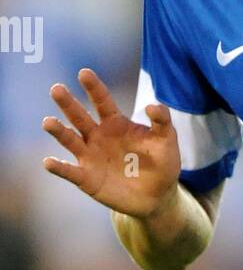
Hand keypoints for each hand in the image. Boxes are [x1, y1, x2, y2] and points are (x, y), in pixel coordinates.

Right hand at [42, 68, 180, 218]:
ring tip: (48, 122)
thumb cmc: (161, 164)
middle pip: (80, 117)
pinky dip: (59, 168)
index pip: (102, 101)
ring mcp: (89, 156)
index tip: (84, 73)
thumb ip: (162, 122)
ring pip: (70, 140)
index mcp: (115, 123)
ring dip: (59, 131)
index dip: (94, 87)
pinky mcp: (86, 178)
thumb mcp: (166, 141)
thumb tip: (153, 105)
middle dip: (68, 103)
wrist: (157, 197)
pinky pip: (69, 172)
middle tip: (56, 89)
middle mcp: (97, 136)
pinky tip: (49, 162)